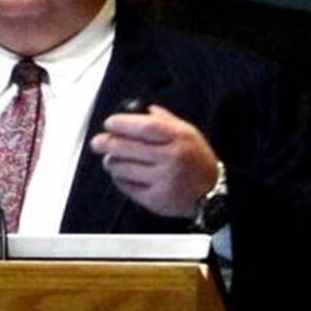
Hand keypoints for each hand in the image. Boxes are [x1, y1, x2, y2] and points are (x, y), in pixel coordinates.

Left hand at [89, 105, 218, 217]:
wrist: (212, 192)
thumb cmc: (196, 159)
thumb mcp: (187, 132)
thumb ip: (163, 119)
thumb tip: (137, 110)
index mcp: (179, 139)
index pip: (145, 128)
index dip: (123, 124)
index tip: (109, 123)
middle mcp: (172, 159)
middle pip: (128, 148)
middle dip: (107, 143)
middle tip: (98, 142)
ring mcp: (163, 181)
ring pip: (123, 168)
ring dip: (111, 161)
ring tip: (111, 158)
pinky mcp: (155, 199)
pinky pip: (126, 186)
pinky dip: (119, 178)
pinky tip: (123, 174)